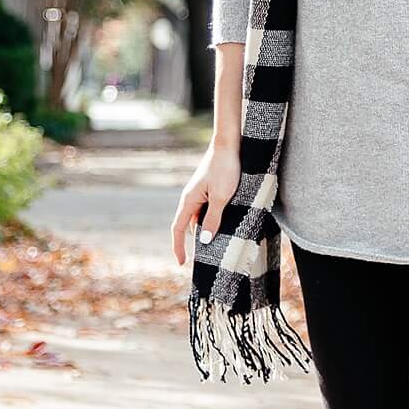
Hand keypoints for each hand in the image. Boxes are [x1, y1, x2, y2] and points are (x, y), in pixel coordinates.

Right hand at [171, 141, 242, 265]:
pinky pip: (208, 210)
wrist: (230, 144)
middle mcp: (191, 198)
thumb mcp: (222, 197)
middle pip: (188, 225)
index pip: (177, 228)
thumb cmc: (226, 168)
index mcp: (189, 200)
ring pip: (200, 218)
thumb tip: (205, 241)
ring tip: (219, 246)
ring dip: (206, 230)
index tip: (182, 263)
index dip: (178, 247)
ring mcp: (200, 193)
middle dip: (194, 243)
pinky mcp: (210, 189)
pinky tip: (225, 225)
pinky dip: (213, 220)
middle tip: (204, 260)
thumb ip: (213, 219)